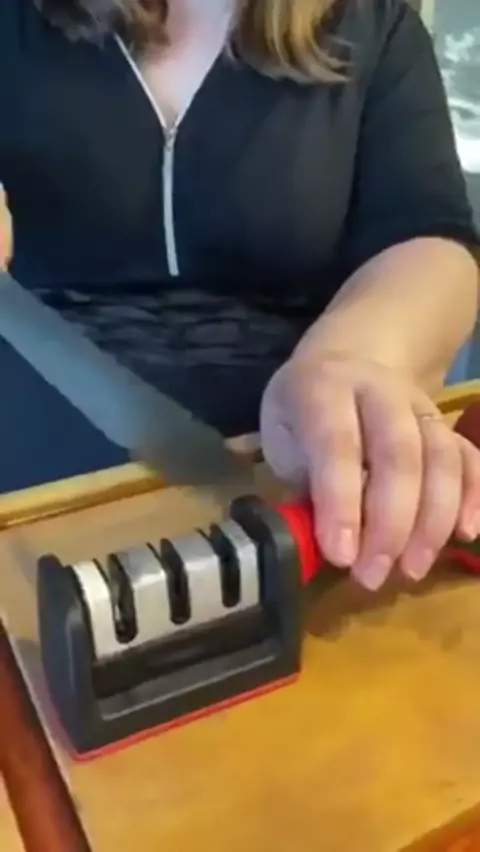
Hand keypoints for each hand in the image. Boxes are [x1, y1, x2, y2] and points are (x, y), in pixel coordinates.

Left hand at [260, 354, 479, 589]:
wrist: (345, 363)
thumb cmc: (303, 415)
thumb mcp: (282, 439)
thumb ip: (303, 482)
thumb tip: (327, 541)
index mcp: (324, 388)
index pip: (338, 444)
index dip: (341, 502)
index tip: (340, 556)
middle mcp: (379, 390)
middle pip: (398, 453)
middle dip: (389, 523)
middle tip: (372, 574)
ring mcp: (420, 404)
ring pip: (440, 458)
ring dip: (431, 521)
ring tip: (411, 569)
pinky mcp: (447, 424)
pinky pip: (470, 458)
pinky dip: (474, 497)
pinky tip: (465, 535)